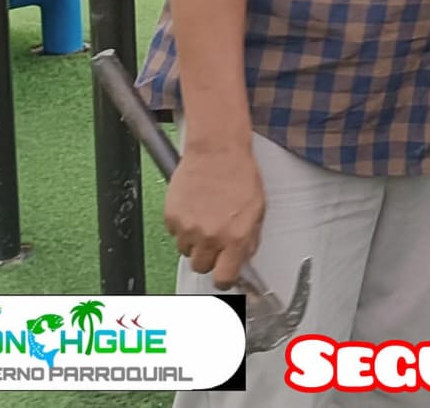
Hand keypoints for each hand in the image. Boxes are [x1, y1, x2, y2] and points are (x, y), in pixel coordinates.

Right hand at [162, 141, 264, 289]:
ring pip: (186, 251)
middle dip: (209, 257)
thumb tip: (243, 259)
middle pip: (201, 267)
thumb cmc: (240, 174)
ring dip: (194, 241)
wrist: (217, 150)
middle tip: (215, 239)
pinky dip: (183, 225)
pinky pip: (175, 233)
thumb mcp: (257, 209)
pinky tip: (194, 207)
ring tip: (205, 217)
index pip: (224, 278)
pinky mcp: (172, 217)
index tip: (224, 274)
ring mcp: (188, 228)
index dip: (224, 278)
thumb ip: (249, 239)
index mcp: (235, 237)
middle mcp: (210, 236)